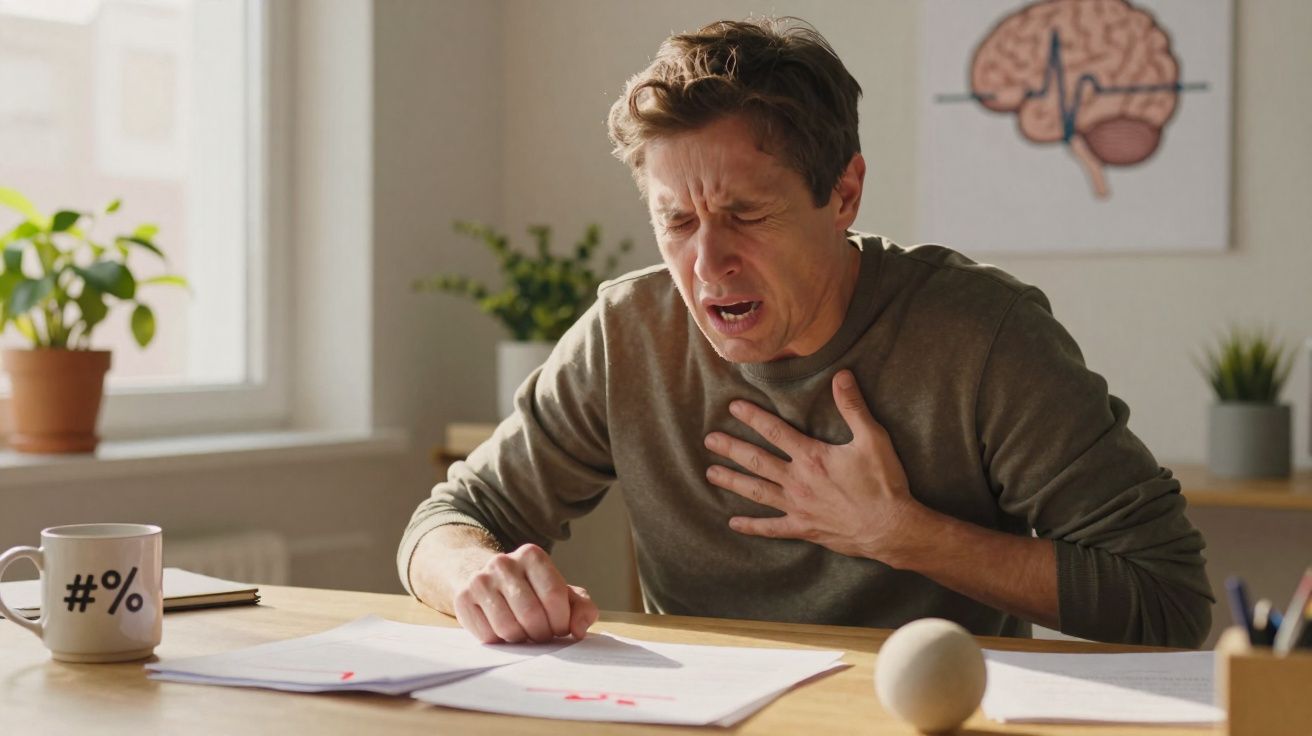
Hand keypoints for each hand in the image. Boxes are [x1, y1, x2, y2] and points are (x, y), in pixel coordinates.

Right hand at [452, 543, 597, 643]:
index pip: (553, 596)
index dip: (561, 621)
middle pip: (531, 614)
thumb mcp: (562, 593)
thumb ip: (581, 608)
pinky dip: (501, 642)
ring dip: (522, 639)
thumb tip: (579, 630)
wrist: (489, 580)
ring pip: (508, 627)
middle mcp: (503, 563)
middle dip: (543, 633)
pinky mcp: (463, 598)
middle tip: (543, 635)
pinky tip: (505, 631)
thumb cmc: (533, 591)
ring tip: (525, 633)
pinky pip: (487, 635)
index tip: (560, 627)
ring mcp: (480, 580)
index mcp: (532, 555)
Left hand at [703, 369, 925, 563]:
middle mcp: (798, 481)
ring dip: (733, 481)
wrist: (891, 527)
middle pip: (757, 461)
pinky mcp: (803, 528)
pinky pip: (772, 528)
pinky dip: (752, 526)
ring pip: (757, 491)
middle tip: (709, 440)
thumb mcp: (873, 439)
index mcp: (812, 457)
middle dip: (732, 448)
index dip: (753, 417)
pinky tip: (734, 523)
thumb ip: (853, 407)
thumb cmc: (884, 483)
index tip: (733, 407)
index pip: (775, 431)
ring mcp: (798, 506)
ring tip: (711, 474)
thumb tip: (842, 375)